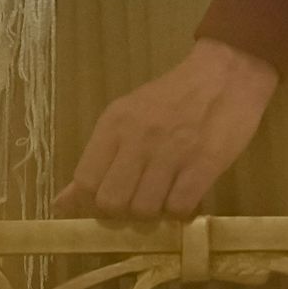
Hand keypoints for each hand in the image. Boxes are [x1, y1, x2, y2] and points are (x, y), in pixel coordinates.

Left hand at [50, 40, 277, 219]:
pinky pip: (179, 208)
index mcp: (115, 124)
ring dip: (155, 214)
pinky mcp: (203, 164)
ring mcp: (171, 152)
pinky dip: (180, 211)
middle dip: (124, 213)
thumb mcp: (127, 116)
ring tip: (165, 196)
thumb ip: (97, 160)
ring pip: (145, 211)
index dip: (94, 203)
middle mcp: (138, 138)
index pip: (86, 182)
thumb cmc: (173, 97)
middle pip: (112, 203)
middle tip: (139, 203)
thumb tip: (62, 203)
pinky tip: (185, 195)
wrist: (225, 74)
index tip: (110, 204)